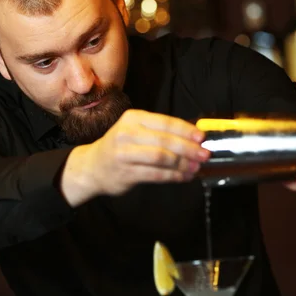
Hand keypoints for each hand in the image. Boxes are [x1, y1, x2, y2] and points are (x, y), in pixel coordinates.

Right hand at [60, 109, 209, 205]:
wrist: (91, 166)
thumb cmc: (121, 147)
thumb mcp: (136, 131)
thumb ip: (160, 132)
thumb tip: (193, 137)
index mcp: (133, 118)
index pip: (165, 122)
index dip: (186, 130)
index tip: (202, 137)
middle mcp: (127, 133)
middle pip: (164, 140)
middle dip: (188, 148)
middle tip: (204, 154)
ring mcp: (124, 153)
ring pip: (161, 158)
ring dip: (182, 164)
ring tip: (196, 168)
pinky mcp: (125, 173)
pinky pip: (155, 174)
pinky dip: (173, 176)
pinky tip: (184, 177)